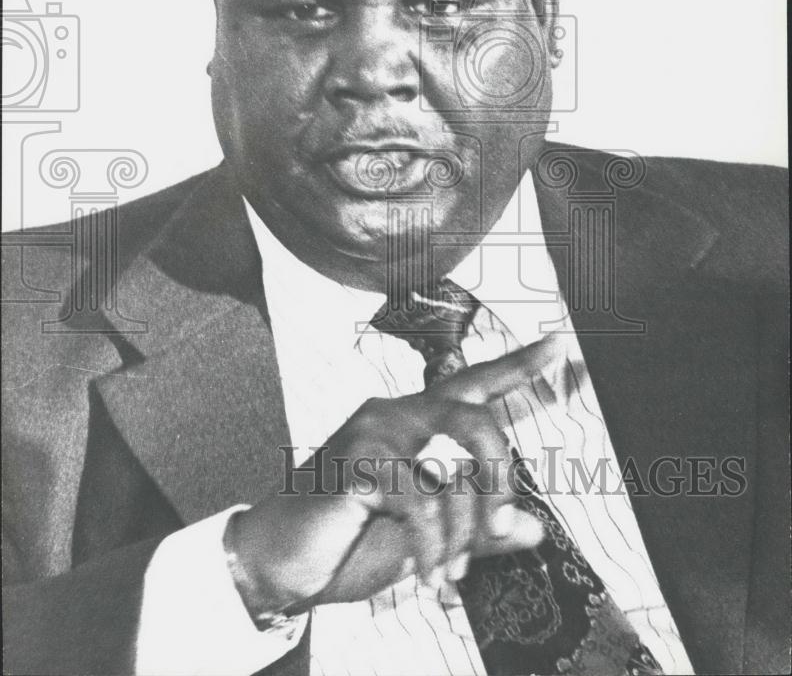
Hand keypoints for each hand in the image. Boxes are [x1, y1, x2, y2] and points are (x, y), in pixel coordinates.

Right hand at [228, 345, 546, 612]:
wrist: (277, 561)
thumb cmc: (346, 541)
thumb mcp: (425, 539)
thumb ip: (475, 529)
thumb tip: (534, 528)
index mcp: (412, 423)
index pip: (472, 384)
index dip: (517, 366)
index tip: (559, 344)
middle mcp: (394, 414)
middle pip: (475, 417)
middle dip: (499, 477)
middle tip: (499, 527)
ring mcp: (373, 434)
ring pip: (453, 467)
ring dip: (463, 530)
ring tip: (452, 572)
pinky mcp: (357, 464)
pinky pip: (421, 504)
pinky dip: (433, 549)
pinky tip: (429, 577)